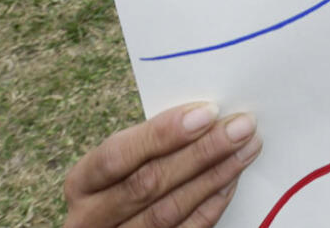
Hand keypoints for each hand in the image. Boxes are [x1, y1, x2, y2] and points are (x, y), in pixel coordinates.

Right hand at [63, 102, 261, 227]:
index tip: (206, 112)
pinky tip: (232, 179)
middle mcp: (91, 218)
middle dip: (201, 151)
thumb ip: (151, 142)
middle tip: (241, 127)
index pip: (117, 156)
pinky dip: (212, 205)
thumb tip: (205, 113)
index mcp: (82, 183)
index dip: (162, 134)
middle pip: (148, 184)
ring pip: (169, 211)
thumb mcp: (123, 161)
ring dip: (215, 175)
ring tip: (247, 147)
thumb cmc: (124, 180)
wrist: (117, 225)